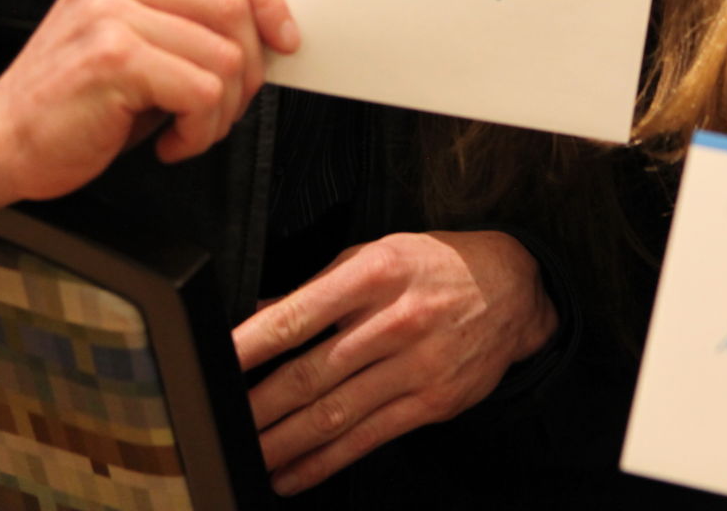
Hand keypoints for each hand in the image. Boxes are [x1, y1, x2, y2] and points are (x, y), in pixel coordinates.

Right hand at [0, 0, 297, 226]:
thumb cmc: (73, 100)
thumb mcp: (130, 38)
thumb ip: (184, 18)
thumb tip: (267, 31)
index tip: (283, 37)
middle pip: (234, 5)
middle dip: (250, 69)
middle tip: (223, 106)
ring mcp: (113, 16)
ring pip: (226, 56)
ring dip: (223, 110)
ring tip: (190, 129)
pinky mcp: (114, 60)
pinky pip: (202, 92)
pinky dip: (200, 130)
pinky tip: (170, 142)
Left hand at [234, 230, 558, 495]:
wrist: (511, 289)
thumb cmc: (433, 266)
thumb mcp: (374, 254)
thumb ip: (316, 286)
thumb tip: (257, 311)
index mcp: (373, 275)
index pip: (296, 316)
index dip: (249, 344)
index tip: (215, 362)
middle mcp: (394, 322)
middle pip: (309, 375)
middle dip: (255, 406)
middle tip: (219, 422)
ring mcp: (415, 367)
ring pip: (334, 415)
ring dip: (282, 442)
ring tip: (247, 454)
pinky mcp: (431, 403)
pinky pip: (367, 439)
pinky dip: (324, 462)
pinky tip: (293, 473)